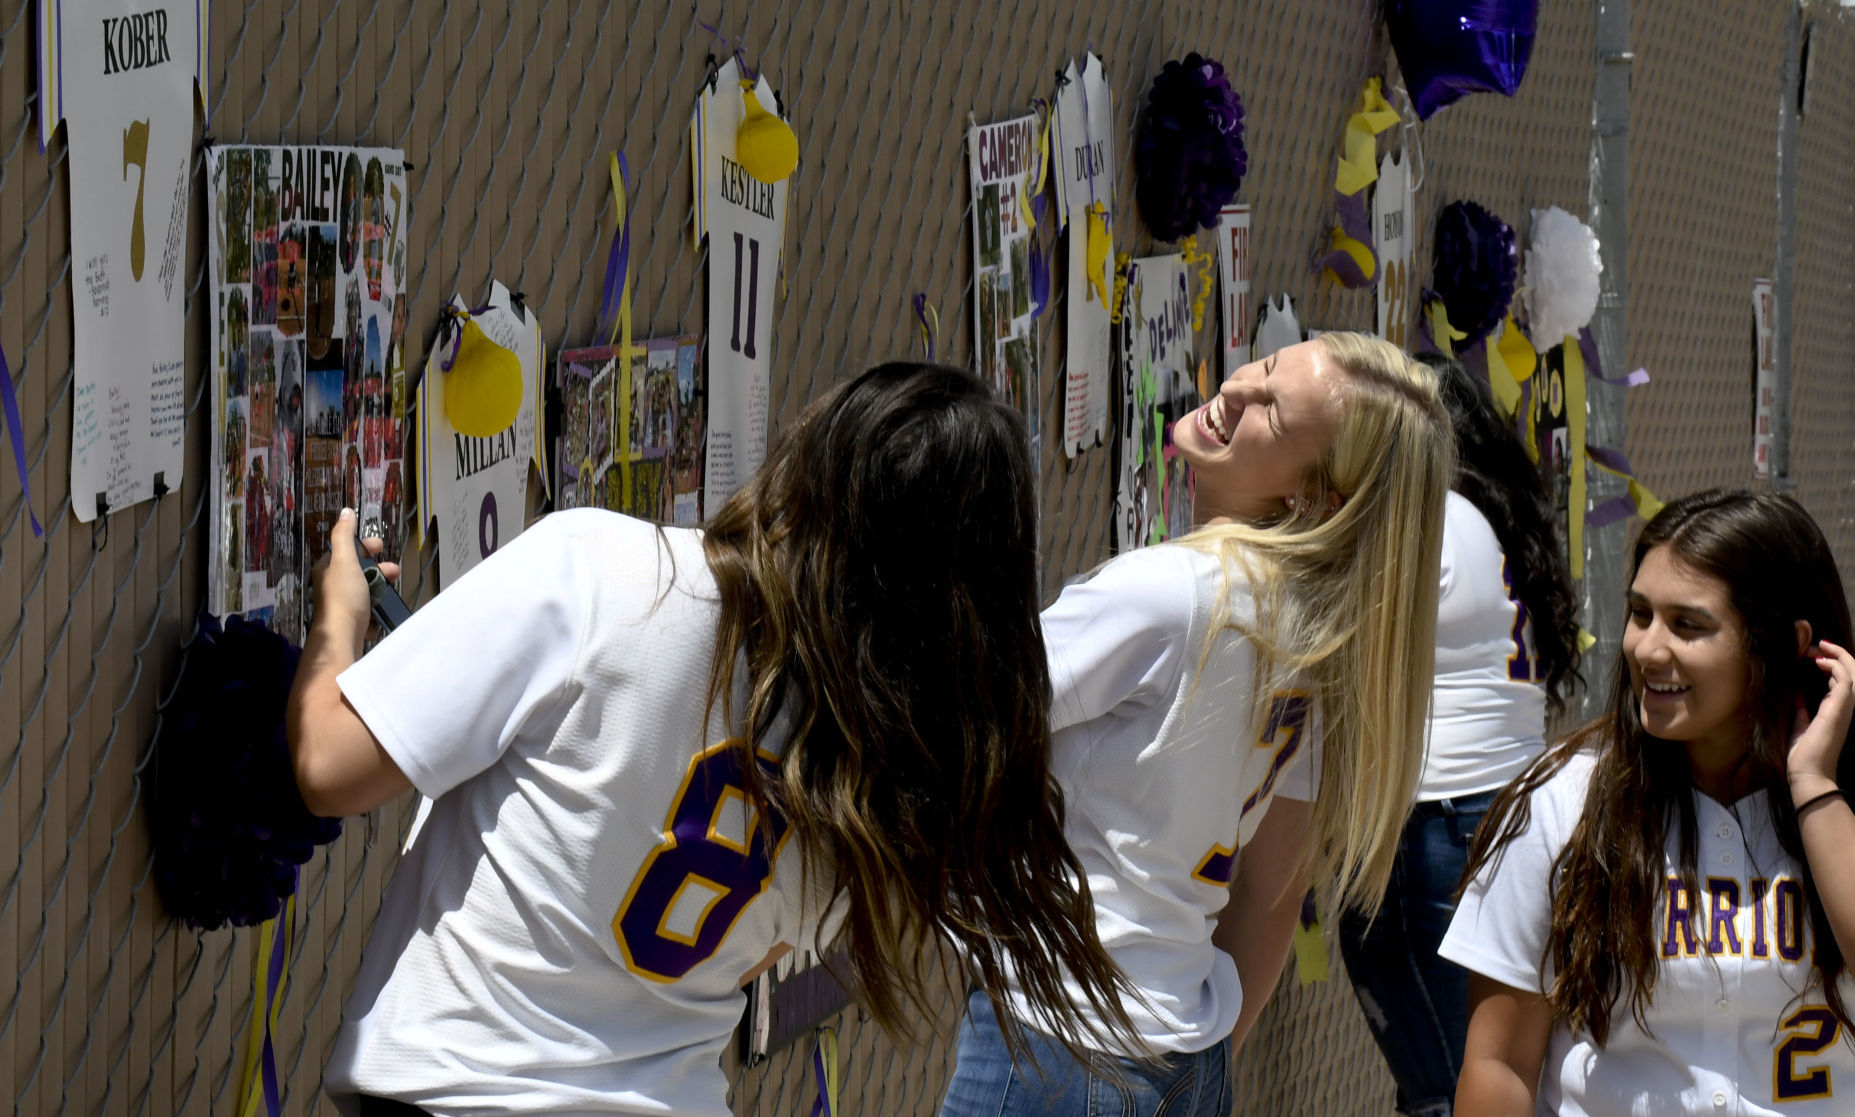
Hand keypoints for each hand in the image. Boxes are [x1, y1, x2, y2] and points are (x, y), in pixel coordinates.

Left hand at [311, 509, 400, 655]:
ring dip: (380, 587)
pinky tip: (382, 611)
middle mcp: (332, 586)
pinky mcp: (351, 623)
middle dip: (378, 568)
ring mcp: (341, 606)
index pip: (345, 550)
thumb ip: (344, 536)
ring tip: (392, 591)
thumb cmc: (344, 596)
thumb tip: (346, 512)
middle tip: (394, 571)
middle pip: (358, 571)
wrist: (341, 638)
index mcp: (328, 569)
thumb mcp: (344, 560)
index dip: (364, 545)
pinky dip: (376, 609)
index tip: (381, 545)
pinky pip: (367, 612)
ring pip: (364, 591)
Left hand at [1789, 639, 1854, 794]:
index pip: (1843, 679)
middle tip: (1816, 644)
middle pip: (1853, 671)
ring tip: (1817, 647)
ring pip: (1854, 671)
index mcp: (1838, 709)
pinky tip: (1818, 661)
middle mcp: (1846, 706)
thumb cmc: (1804, 754)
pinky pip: (1846, 678)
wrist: (1807, 772)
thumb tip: (1796, 692)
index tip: (1812, 654)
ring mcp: (1847, 707)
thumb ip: (1802, 708)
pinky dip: (1835, 665)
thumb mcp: (1800, 725)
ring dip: (1836, 656)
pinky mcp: (1842, 707)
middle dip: (1836, 654)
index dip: (1831, 663)